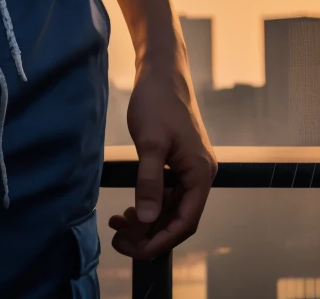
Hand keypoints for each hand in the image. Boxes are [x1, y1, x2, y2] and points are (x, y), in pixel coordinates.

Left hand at [109, 60, 217, 260]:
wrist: (161, 69)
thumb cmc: (157, 101)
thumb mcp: (150, 142)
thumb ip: (150, 182)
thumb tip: (148, 220)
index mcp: (200, 174)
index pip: (185, 222)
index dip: (160, 240)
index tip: (134, 250)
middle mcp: (200, 175)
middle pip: (178, 219)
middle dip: (150, 234)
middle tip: (118, 239)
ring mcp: (190, 168)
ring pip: (171, 208)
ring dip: (147, 221)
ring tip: (118, 224)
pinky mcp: (178, 161)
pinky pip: (167, 193)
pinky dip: (149, 204)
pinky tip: (130, 209)